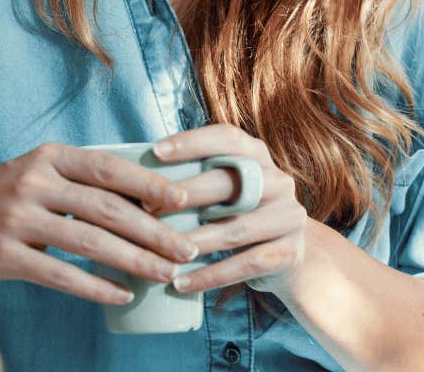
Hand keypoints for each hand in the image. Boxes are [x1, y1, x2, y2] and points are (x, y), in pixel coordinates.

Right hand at [0, 144, 202, 305]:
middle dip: (153, 231)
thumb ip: (85, 182)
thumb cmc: (10, 194)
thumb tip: (152, 201)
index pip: (107, 168)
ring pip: (89, 242)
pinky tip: (123, 294)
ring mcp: (16, 219)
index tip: (183, 201)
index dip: (148, 184)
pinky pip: (61, 274)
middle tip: (186, 249)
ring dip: (134, 260)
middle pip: (105, 207)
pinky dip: (96, 286)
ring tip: (165, 273)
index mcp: (48, 157)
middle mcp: (32, 182)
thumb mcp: (43, 172)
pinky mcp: (5, 254)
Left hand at [153, 124, 309, 295]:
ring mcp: (288, 217)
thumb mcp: (227, 189)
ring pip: (235, 229)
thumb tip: (135, 175)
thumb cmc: (239, 215)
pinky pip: (244, 265)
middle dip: (185, 194)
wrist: (287, 257)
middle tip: (146, 207)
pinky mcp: (288, 253)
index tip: (155, 151)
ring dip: (193, 242)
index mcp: (259, 156)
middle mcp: (278, 181)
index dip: (192, 142)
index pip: (227, 138)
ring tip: (160, 252)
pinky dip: (209, 276)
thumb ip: (197, 176)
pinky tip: (180, 284)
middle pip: (229, 183)